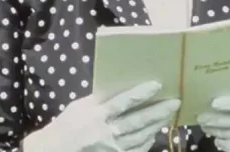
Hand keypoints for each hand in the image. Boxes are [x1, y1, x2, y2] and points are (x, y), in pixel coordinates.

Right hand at [23, 81, 179, 151]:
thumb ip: (100, 99)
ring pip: (140, 137)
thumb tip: (121, 88)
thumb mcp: (80, 107)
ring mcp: (111, 149)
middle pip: (137, 122)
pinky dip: (146, 143)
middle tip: (175, 102)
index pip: (122, 103)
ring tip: (169, 115)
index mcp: (96, 116)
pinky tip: (154, 134)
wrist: (54, 151)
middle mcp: (105, 133)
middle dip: (158, 112)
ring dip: (157, 126)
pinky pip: (135, 151)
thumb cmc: (67, 125)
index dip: (140, 94)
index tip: (156, 84)